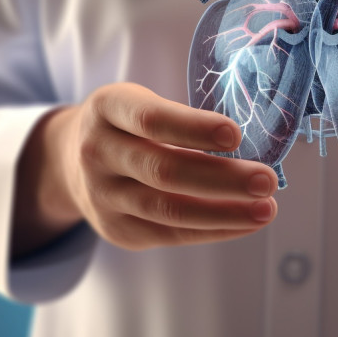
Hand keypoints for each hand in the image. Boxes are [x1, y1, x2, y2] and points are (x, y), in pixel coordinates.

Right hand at [13, 83, 277, 255]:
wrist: (70, 159)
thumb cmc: (129, 124)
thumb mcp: (140, 102)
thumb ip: (183, 119)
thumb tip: (250, 145)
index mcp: (107, 108)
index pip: (150, 119)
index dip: (194, 128)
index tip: (236, 135)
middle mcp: (97, 152)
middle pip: (163, 170)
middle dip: (221, 178)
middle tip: (267, 179)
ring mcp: (103, 195)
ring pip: (167, 209)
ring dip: (224, 212)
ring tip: (266, 209)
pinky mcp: (116, 229)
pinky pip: (170, 234)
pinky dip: (213, 229)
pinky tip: (244, 222)